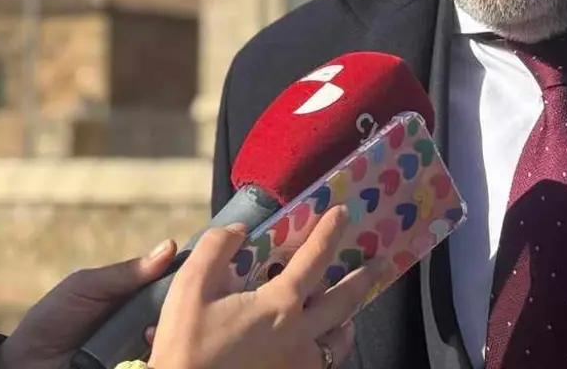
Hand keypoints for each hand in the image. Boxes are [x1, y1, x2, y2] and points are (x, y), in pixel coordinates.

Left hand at [0, 238, 178, 368]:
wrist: (28, 362)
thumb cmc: (54, 318)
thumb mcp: (86, 286)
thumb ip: (125, 272)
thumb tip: (169, 247)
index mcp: (135, 294)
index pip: (171, 283)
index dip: (185, 277)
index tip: (198, 272)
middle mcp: (143, 319)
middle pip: (177, 310)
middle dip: (177, 307)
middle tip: (167, 308)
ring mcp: (140, 347)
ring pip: (170, 336)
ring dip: (165, 331)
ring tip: (147, 332)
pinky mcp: (137, 366)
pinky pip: (158, 358)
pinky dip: (157, 353)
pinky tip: (147, 348)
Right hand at [147, 205, 388, 368]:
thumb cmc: (186, 344)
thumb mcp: (190, 286)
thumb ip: (217, 249)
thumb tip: (240, 230)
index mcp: (279, 305)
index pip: (314, 259)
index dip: (330, 232)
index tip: (343, 213)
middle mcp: (300, 334)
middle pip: (344, 301)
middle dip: (365, 277)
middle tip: (381, 262)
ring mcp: (298, 363)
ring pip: (339, 340)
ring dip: (349, 319)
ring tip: (353, 310)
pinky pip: (323, 363)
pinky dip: (332, 350)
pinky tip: (326, 345)